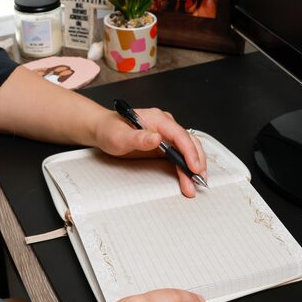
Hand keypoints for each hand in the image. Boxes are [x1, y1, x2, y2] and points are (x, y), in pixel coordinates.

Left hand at [92, 107, 206, 197]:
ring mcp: (166, 135)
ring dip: (194, 166)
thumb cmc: (110, 130)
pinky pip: (180, 155)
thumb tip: (156, 138)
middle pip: (188, 142)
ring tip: (196, 183)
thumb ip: (138, 138)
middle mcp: (165, 125)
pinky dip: (186, 167)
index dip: (189, 151)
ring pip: (187, 149)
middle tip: (198, 180)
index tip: (193, 166)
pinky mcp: (165, 145)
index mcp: (157, 119)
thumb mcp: (119, 135)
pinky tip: (189, 177)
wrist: (104, 130)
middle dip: (196, 161)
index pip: (179, 134)